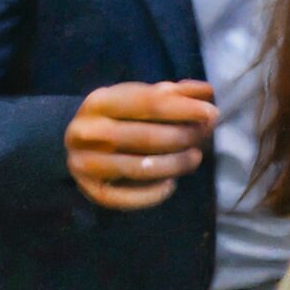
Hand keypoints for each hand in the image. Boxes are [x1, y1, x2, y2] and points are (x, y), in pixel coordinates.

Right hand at [64, 81, 217, 210]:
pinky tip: (171, 184)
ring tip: (195, 158)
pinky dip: (152, 194)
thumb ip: (173, 93)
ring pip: (139, 168)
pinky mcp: (90, 190)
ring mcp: (85, 163)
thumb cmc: (119, 115)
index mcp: (100, 102)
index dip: (184, 109)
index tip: (212, 113)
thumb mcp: (139, 97)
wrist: (77, 143)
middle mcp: (87, 133)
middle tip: (205, 135)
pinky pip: (125, 198)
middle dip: (184, 136)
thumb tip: (207, 92)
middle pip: (145, 137)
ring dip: (174, 165)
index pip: (148, 103)